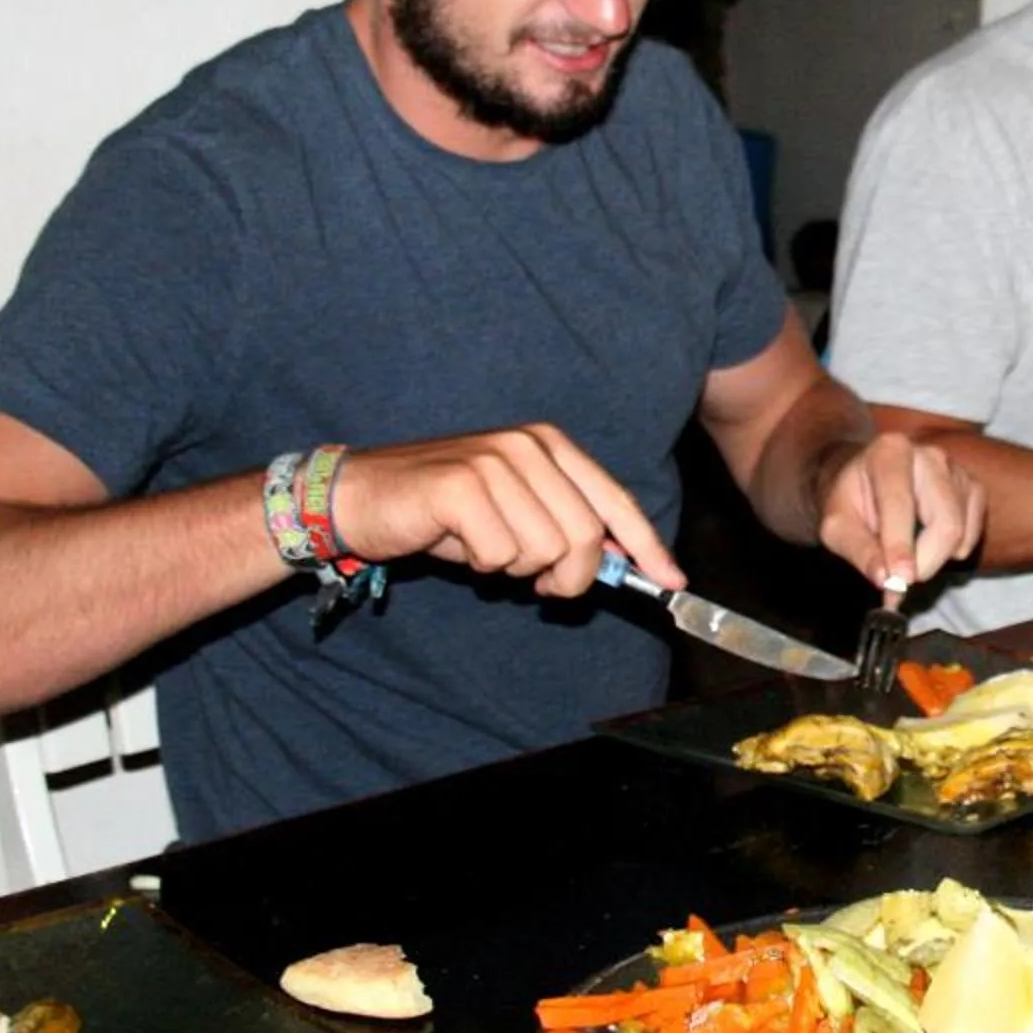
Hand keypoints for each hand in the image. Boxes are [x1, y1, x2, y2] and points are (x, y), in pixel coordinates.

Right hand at [329, 425, 677, 600]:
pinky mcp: (462, 485)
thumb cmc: (442, 512)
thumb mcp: (517, 516)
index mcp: (551, 445)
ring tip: (484, 548)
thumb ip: (568, 528)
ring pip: (546, 551)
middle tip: (538, 587)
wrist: (360, 496)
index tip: (672, 582)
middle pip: (586, 537)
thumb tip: (622, 563)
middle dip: (568, 578)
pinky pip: (500, 556)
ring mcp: (496, 461)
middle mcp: (529, 445)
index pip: (615, 501)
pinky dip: (481, 565)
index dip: (647, 546)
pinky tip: (458, 544)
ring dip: (515, 569)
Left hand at [814, 431, 984, 593]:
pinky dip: (952, 551)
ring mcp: (956, 470)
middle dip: (926, 562)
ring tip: (907, 553)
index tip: (899, 580)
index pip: (900, 503)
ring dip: (934, 558)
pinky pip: (973, 533)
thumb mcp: (837, 527)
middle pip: (945, 522)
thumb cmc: (851, 504)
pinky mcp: (974, 488)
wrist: (869, 486)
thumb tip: (885, 579)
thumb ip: (858, 550)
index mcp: (889, 452)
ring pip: (961, 532)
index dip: (900, 545)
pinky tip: (928, 542)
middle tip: (901, 581)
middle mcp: (930, 455)